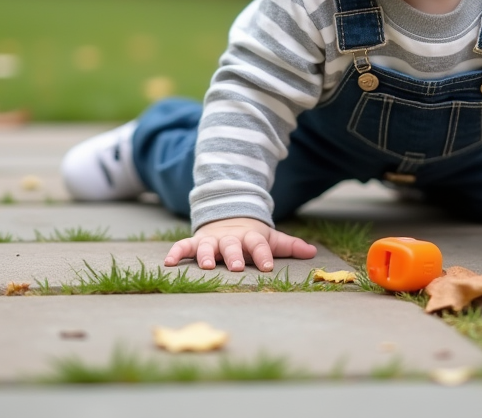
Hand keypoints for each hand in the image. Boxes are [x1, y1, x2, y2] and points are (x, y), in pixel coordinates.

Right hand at [163, 217, 316, 272]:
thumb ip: (289, 246)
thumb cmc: (251, 236)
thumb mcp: (270, 238)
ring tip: (206, 266)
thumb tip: (313, 252)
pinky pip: (184, 246)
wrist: (228, 215)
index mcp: (250, 237)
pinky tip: (168, 263)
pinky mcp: (196, 241)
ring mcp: (212, 239)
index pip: (258, 245)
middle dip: (234, 256)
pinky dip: (176, 252)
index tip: (268, 266)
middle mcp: (230, 238)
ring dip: (206, 255)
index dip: (263, 255)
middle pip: (232, 245)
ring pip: (208, 246)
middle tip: (236, 267)